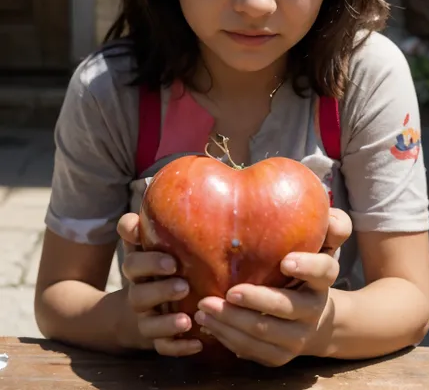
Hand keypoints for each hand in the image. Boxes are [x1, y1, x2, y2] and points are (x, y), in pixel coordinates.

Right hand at [117, 213, 202, 356]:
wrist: (130, 313)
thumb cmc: (152, 268)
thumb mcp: (146, 245)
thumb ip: (149, 224)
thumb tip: (159, 184)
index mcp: (137, 267)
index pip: (133, 260)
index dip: (147, 258)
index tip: (170, 258)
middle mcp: (137, 291)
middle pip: (140, 291)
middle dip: (160, 288)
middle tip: (182, 282)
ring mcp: (144, 317)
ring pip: (149, 322)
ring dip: (167, 321)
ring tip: (187, 318)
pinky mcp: (153, 339)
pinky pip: (162, 347)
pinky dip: (177, 347)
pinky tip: (196, 343)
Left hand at [194, 208, 351, 366]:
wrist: (314, 316)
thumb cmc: (305, 264)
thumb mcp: (320, 241)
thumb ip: (325, 220)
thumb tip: (318, 193)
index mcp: (323, 277)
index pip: (323, 271)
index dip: (307, 266)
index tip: (286, 260)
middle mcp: (314, 309)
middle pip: (287, 310)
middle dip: (257, 301)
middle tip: (229, 291)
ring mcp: (298, 336)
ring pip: (266, 334)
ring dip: (234, 322)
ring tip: (204, 308)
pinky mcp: (281, 356)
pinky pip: (254, 350)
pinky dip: (229, 337)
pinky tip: (207, 322)